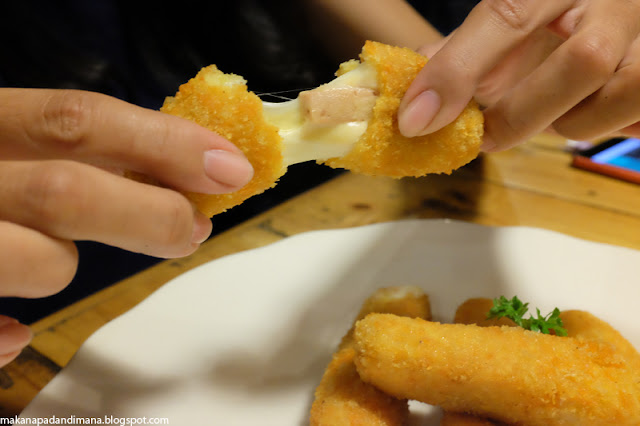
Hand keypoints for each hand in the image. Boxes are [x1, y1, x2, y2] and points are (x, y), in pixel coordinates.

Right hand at [0, 88, 253, 363]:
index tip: (230, 167)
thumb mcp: (11, 143)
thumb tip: (185, 171)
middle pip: (68, 191)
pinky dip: (3, 333)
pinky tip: (11, 331)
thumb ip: (80, 150)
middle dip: (150, 214)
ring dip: (64, 266)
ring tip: (58, 259)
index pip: (79, 120)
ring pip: (37, 262)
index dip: (162, 143)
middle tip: (191, 228)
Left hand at [398, 0, 639, 150]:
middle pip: (586, 58)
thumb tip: (416, 104)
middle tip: (486, 135)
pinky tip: (595, 111)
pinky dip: (613, 126)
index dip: (458, 70)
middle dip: (523, 114)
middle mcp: (617, 0)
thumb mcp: (510, 21)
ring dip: (576, 122)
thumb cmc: (555, 18)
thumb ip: (465, 54)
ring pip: (625, 92)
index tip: (416, 120)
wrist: (607, 10)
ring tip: (555, 114)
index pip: (508, 14)